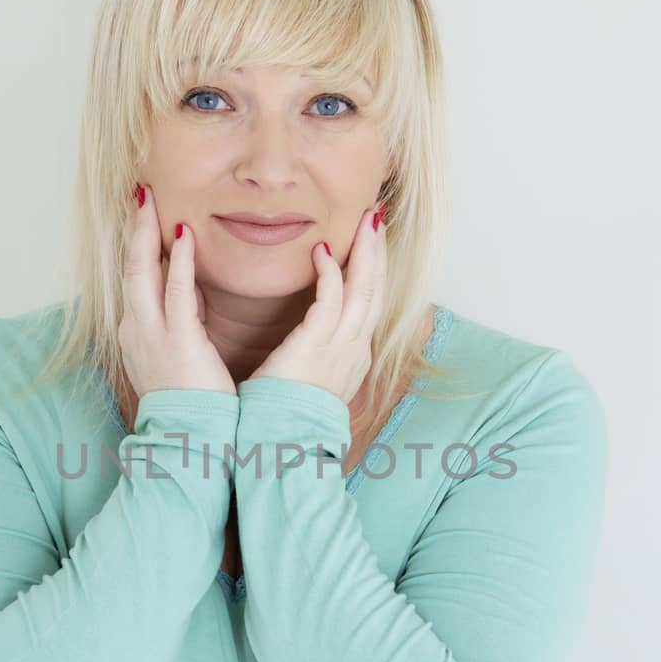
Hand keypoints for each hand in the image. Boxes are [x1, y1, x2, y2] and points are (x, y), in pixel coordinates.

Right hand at [118, 186, 237, 397]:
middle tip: (141, 193)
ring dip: (146, 233)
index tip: (143, 214)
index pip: (135, 279)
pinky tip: (183, 236)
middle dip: (135, 228)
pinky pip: (175, 293)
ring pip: (142, 273)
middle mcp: (137, 329)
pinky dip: (177, 262)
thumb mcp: (179, 352)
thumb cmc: (188, 400)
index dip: (138, 244)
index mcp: (137, 332)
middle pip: (131, 267)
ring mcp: (151, 335)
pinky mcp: (176, 341)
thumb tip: (189, 290)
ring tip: (151, 200)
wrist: (187, 438)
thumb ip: (182, 320)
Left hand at [246, 203, 387, 402]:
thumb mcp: (309, 380)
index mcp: (353, 357)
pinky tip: (323, 251)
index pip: (371, 304)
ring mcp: (341, 349)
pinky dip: (332, 274)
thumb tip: (308, 341)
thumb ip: (314, 355)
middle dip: (378, 251)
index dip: (373, 270)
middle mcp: (355, 350)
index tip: (370, 241)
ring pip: (365, 290)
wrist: (282, 445)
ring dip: (366, 251)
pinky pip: (332, 302)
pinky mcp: (317, 347)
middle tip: (375, 216)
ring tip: (365, 219)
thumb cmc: (286, 414)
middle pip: (376, 291)